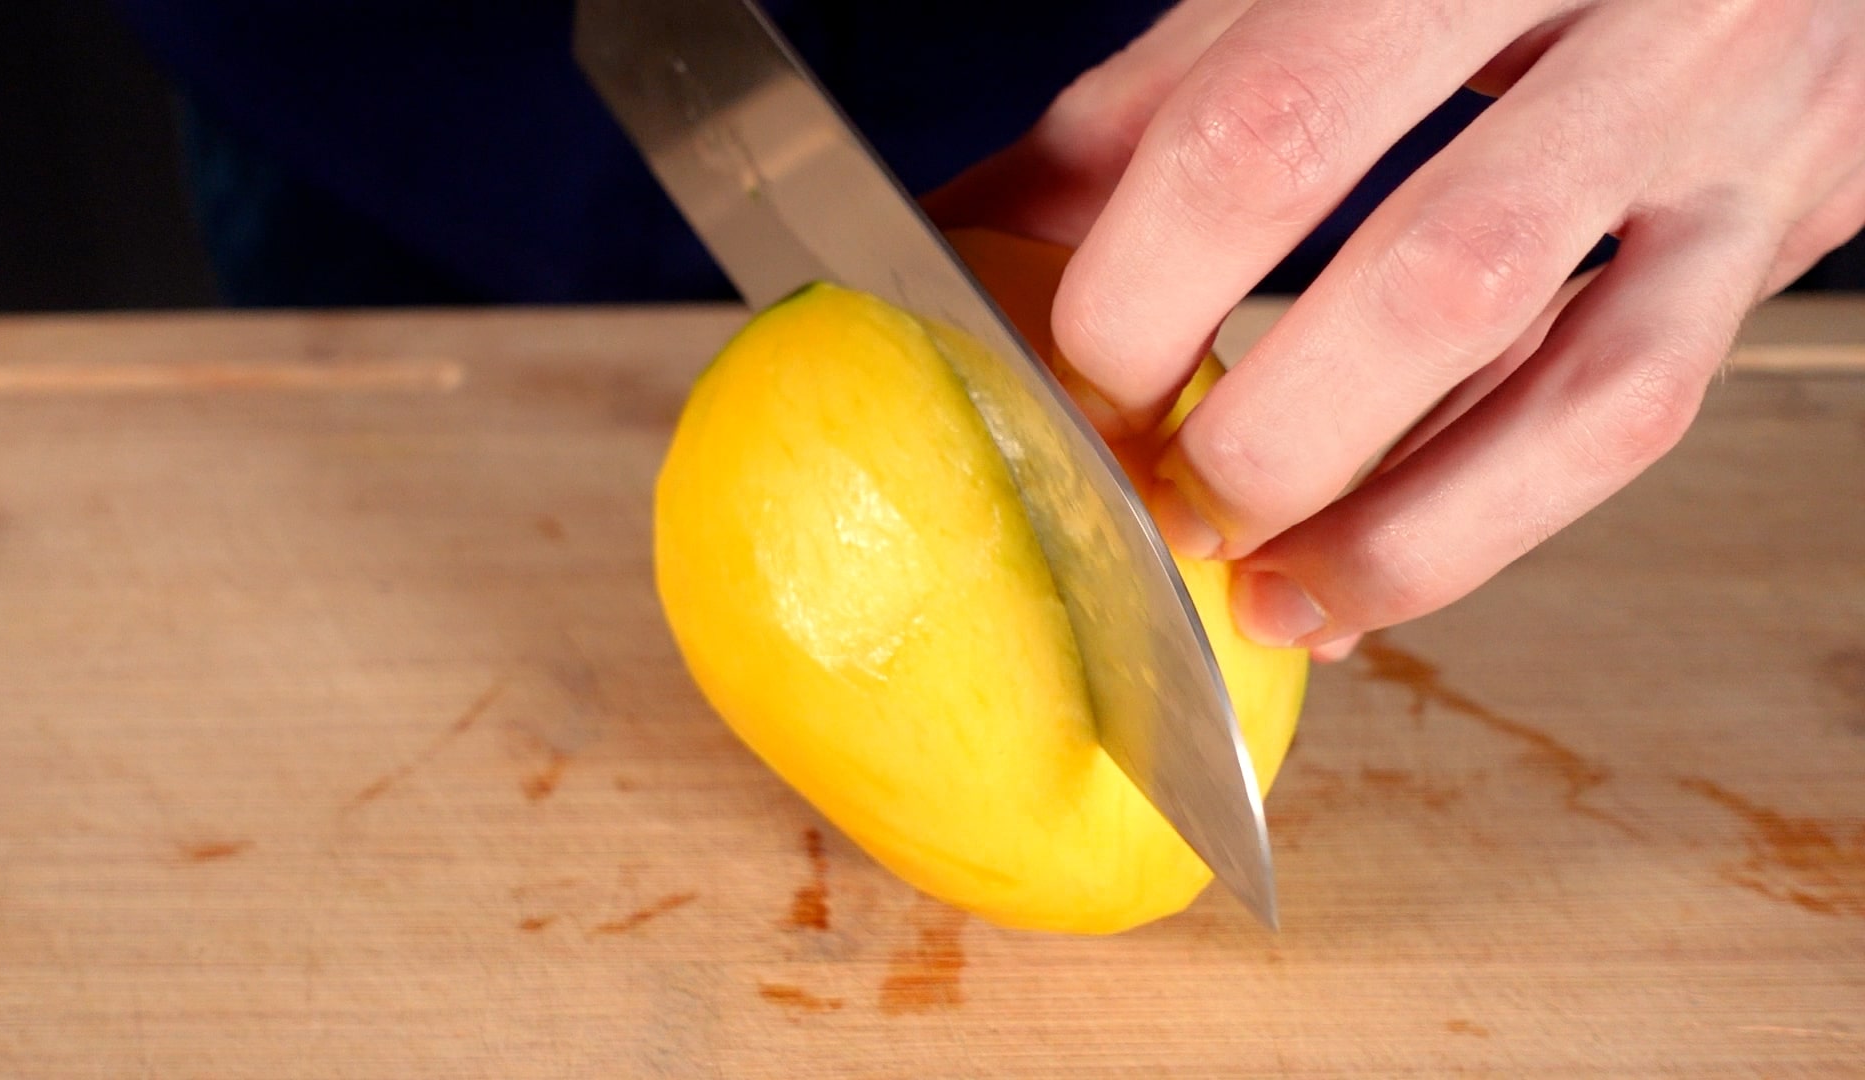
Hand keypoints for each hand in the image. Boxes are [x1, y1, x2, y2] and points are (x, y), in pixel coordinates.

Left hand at [928, 0, 1864, 660]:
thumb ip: (1140, 112)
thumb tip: (964, 242)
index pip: (1266, 135)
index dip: (1146, 292)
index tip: (1074, 384)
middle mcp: (1639, 26)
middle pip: (1436, 280)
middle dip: (1274, 436)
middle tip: (1169, 501)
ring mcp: (1739, 140)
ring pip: (1590, 394)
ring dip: (1407, 534)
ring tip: (1274, 596)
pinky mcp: (1780, 233)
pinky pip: (1640, 410)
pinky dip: (1490, 510)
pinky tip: (1377, 567)